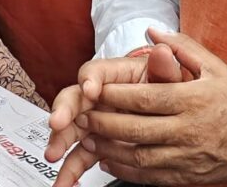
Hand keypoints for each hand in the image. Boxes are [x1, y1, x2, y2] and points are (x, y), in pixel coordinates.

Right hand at [46, 42, 182, 186]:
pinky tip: (65, 180)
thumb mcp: (170, 77)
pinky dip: (71, 169)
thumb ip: (165, 68)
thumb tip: (163, 52)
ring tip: (53, 154)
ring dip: (59, 141)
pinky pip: (81, 155)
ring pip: (71, 128)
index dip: (90, 78)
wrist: (173, 110)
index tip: (90, 88)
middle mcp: (99, 95)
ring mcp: (95, 120)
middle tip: (58, 123)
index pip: (96, 71)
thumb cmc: (166, 86)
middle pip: (75, 98)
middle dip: (64, 110)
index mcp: (115, 75)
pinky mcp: (97, 142)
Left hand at [64, 30, 226, 185]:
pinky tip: (109, 160)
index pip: (144, 98)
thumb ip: (180, 46)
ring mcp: (189, 157)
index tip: (94, 90)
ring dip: (110, 148)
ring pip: (141, 156)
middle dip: (104, 122)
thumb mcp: (214, 66)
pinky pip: (152, 177)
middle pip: (136, 128)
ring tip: (88, 137)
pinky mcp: (190, 177)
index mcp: (191, 100)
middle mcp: (188, 130)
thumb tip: (151, 30)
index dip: (115, 96)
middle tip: (83, 114)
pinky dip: (127, 171)